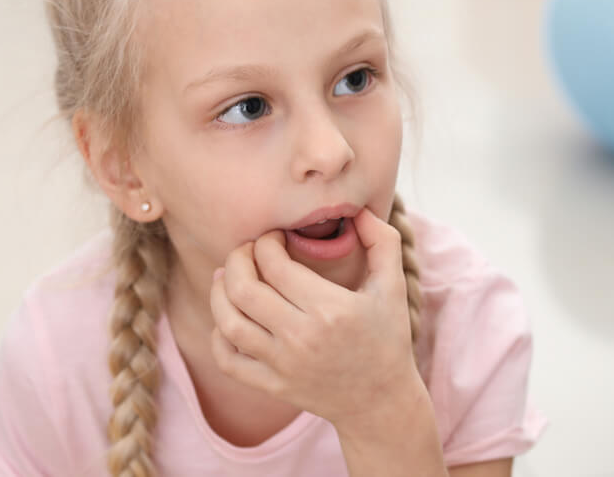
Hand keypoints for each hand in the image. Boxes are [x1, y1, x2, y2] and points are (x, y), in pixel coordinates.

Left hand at [208, 208, 421, 431]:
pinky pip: (228, 359)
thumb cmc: (387, 338)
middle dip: (237, 258)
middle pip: (244, 289)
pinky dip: (219, 335)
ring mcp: (284, 365)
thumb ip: (382, 241)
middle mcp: (302, 337)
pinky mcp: (272, 386)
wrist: (381, 402)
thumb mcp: (393, 287)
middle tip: (247, 251)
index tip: (275, 238)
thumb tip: (358, 211)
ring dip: (219, 292)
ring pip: (229, 322)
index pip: (275, 264)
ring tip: (227, 277)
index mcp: (330, 308)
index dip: (267, 242)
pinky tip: (230, 317)